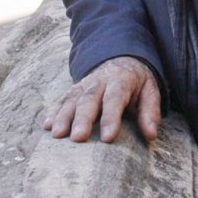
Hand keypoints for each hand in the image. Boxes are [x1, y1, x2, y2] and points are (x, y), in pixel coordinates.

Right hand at [41, 56, 161, 142]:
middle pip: (89, 99)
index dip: (111, 117)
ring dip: (63, 116)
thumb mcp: (150, 91)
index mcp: (121, 80)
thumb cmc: (137, 83)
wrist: (121, 59)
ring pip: (72, 99)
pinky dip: (53, 111)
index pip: (115, 98)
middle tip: (78, 138)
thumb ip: (150, 112)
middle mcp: (100, 80)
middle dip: (82, 119)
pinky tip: (47, 126)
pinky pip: (62, 99)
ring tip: (57, 134)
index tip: (107, 138)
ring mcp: (84, 84)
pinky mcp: (74, 89)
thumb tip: (151, 135)